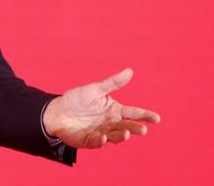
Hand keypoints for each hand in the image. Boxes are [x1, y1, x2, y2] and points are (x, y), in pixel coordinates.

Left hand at [42, 68, 160, 148]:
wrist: (57, 111)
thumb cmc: (78, 99)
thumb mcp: (96, 89)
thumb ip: (113, 83)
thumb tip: (130, 71)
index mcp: (114, 111)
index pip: (133, 113)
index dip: (145, 115)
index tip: (157, 118)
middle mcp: (111, 124)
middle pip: (126, 126)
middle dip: (135, 128)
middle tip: (143, 129)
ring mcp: (101, 133)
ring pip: (114, 136)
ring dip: (120, 136)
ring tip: (125, 133)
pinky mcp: (89, 141)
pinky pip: (97, 142)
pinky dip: (100, 141)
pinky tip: (103, 137)